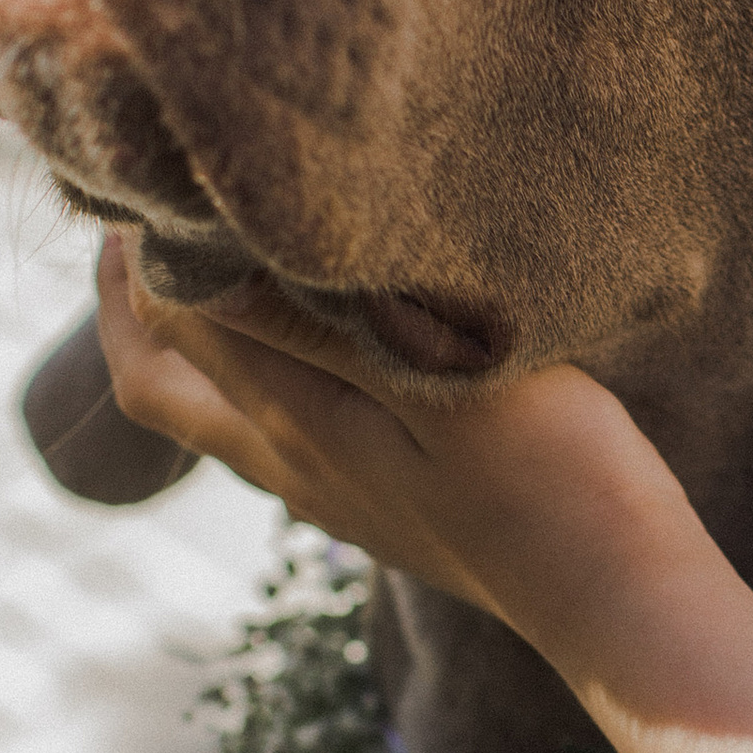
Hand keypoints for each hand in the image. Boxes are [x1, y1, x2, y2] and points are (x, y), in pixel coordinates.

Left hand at [95, 236, 752, 752]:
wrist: (625, 603)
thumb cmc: (557, 483)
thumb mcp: (442, 389)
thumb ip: (315, 330)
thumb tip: (194, 267)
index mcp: (294, 425)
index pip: (174, 314)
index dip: (148, 232)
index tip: (154, 149)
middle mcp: (290, 464)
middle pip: (157, 382)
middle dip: (127, 298)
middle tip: (132, 209)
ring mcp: (331, 493)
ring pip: (209, 412)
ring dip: (183, 334)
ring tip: (199, 256)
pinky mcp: (377, 505)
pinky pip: (271, 430)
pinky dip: (247, 369)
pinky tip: (297, 335)